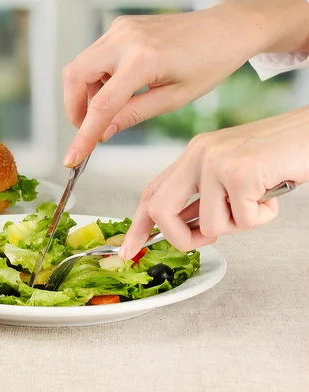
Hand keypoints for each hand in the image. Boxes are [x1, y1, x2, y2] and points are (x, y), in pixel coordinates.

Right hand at [62, 0, 308, 166]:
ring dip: (85, 91)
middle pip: (75, 75)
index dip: (83, 135)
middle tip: (89, 128)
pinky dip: (96, 75)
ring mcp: (121, 28)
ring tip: (113, 107)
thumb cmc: (210, 63)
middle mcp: (126, 38)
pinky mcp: (122, 25)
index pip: (101, 104)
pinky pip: (95, 53)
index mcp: (144, 60)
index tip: (72, 157)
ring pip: (80, 63)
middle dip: (74, 107)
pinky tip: (118, 87)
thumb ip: (134, 114)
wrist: (226, 28)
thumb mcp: (175, 98)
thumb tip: (103, 132)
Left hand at [119, 107, 308, 257]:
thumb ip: (205, 197)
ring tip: (257, 200)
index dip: (137, 224)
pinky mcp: (239, 172)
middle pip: (160, 209)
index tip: (129, 249)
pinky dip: (262, 217)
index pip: (152, 191)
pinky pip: (242, 221)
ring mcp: (216, 161)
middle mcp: (198, 154)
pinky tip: (272, 193)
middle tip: (203, 242)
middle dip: (179, 238)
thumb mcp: (230, 174)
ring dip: (238, 225)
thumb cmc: (275, 157)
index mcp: (192, 154)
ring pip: (210, 225)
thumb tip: (186, 231)